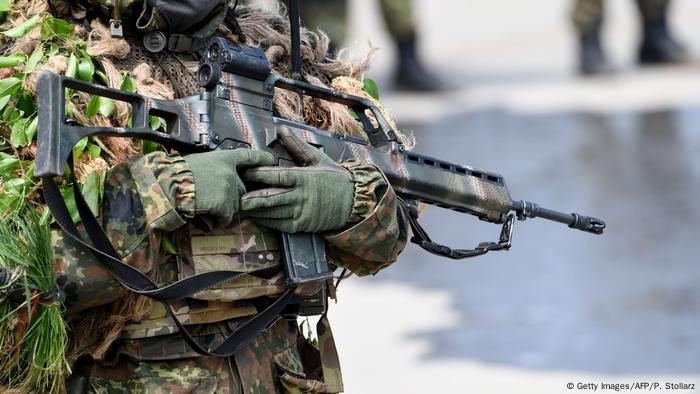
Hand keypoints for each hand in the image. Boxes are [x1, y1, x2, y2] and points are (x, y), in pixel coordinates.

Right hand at [184, 149, 275, 224]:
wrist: (168, 186)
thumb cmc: (177, 174)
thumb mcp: (199, 162)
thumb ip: (215, 168)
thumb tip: (222, 177)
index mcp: (224, 158)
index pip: (248, 156)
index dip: (261, 158)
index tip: (272, 160)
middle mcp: (231, 172)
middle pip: (242, 188)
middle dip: (231, 196)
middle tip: (213, 197)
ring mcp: (229, 188)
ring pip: (235, 204)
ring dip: (223, 209)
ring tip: (204, 204)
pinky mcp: (225, 204)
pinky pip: (227, 216)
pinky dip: (217, 219)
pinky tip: (205, 214)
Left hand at [240, 127, 354, 232]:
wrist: (353, 203)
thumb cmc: (334, 179)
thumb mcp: (317, 159)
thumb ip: (297, 146)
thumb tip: (282, 130)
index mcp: (304, 177)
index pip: (277, 176)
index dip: (259, 174)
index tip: (245, 171)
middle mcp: (301, 196)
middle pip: (271, 197)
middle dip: (251, 197)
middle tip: (235, 195)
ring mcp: (301, 212)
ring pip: (273, 212)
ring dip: (255, 210)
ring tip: (240, 206)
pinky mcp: (302, 225)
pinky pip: (279, 224)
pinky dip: (266, 221)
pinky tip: (256, 216)